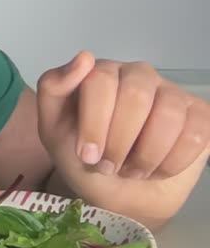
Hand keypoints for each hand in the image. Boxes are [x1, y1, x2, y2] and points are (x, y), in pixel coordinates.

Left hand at [37, 51, 209, 181]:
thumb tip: (85, 57)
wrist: (117, 190)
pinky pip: (197, 134)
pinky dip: (172, 163)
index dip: (95, 123)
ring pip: (169, 115)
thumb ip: (54, 89)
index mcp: (101, 73)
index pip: (101, 81)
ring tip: (131, 170)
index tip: (87, 155)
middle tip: (108, 166)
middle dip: (119, 142)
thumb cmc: (84, 156)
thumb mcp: (53, 128)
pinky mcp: (200, 116)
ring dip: (146, 156)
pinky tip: (157, 169)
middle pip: (136, 97)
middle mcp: (139, 75)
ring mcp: (172, 93)